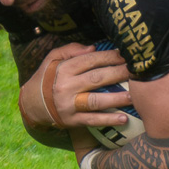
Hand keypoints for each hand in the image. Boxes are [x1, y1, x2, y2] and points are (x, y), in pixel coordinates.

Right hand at [19, 42, 134, 129]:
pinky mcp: (72, 121)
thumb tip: (94, 48)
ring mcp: (69, 105)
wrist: (31, 104)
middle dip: (118, 73)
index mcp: (63, 69)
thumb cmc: (47, 78)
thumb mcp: (52, 58)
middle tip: (137, 71)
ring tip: (134, 95)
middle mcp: (66, 86)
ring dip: (116, 98)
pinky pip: (92, 120)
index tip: (126, 55)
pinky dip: (108, 120)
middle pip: (96, 78)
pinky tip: (124, 118)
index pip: (90, 60)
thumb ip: (71, 49)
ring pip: (96, 101)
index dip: (109, 57)